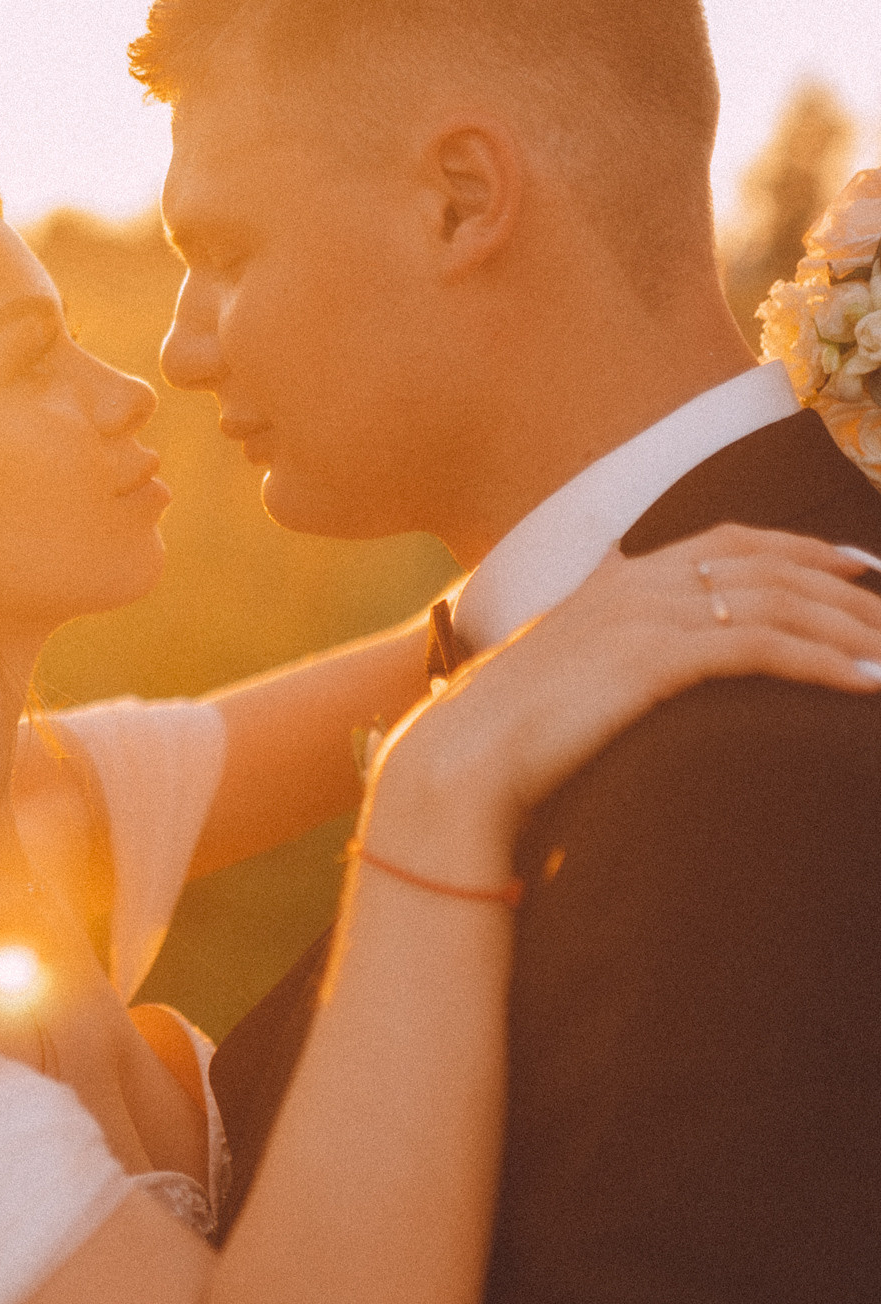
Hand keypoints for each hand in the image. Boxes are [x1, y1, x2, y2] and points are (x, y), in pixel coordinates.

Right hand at [372, 528, 880, 872]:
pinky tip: (864, 683)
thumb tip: (642, 675)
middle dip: (845, 588)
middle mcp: (637, 582)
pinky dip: (823, 663)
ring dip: (849, 628)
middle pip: (769, 565)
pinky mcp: (654, 658)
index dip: (804, 550)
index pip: (731, 542)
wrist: (463, 761)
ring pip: (777, 602)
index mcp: (618, 579)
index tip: (860, 567)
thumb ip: (611, 656)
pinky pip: (762, 647)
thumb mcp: (567, 677)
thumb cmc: (510, 736)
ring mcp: (645, 615)